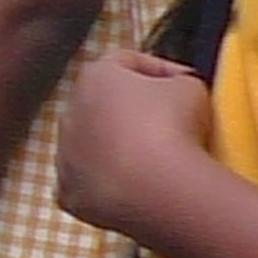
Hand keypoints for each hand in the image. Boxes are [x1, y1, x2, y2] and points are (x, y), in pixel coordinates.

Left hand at [56, 51, 218, 242]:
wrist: (159, 189)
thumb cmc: (173, 128)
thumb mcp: (191, 87)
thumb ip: (178, 81)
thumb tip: (177, 91)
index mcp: (95, 77)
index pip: (126, 63)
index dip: (160, 69)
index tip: (183, 83)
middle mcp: (70, 113)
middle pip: (104, 106)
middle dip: (133, 111)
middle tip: (170, 122)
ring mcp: (65, 156)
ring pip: (93, 147)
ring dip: (118, 149)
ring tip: (155, 161)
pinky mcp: (70, 194)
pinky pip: (90, 184)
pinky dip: (111, 185)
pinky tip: (137, 188)